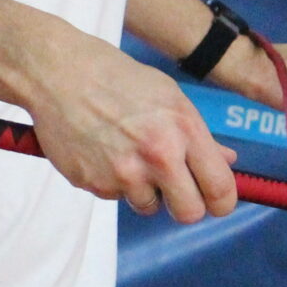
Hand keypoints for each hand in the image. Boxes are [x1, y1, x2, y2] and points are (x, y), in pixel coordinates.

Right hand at [20, 26, 240, 221]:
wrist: (58, 73)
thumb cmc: (116, 78)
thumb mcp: (168, 96)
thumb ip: (199, 135)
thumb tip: (227, 161)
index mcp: (183, 129)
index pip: (220, 188)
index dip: (222, 202)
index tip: (216, 201)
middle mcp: (157, 155)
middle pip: (190, 213)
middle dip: (186, 206)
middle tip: (176, 190)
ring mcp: (123, 173)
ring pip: (149, 207)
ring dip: (144, 191)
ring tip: (127, 155)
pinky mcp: (93, 183)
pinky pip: (115, 196)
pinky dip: (112, 181)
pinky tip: (102, 151)